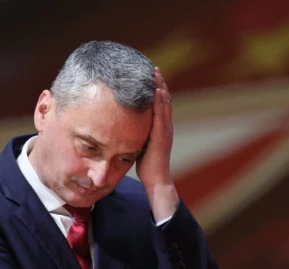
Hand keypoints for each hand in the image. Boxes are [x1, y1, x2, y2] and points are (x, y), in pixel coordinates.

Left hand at [137, 67, 178, 221]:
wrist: (156, 180)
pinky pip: (161, 115)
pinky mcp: (162, 135)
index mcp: (159, 128)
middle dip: (158, 83)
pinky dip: (159, 102)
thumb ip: (135, 133)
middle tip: (153, 67)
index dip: (154, 89)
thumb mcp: (139, 144)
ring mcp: (165, 130)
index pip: (158, 104)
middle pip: (163, 99)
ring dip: (160, 87)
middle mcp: (164, 126)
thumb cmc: (146, 166)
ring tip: (155, 72)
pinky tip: (156, 90)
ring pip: (164, 104)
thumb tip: (123, 126)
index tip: (148, 75)